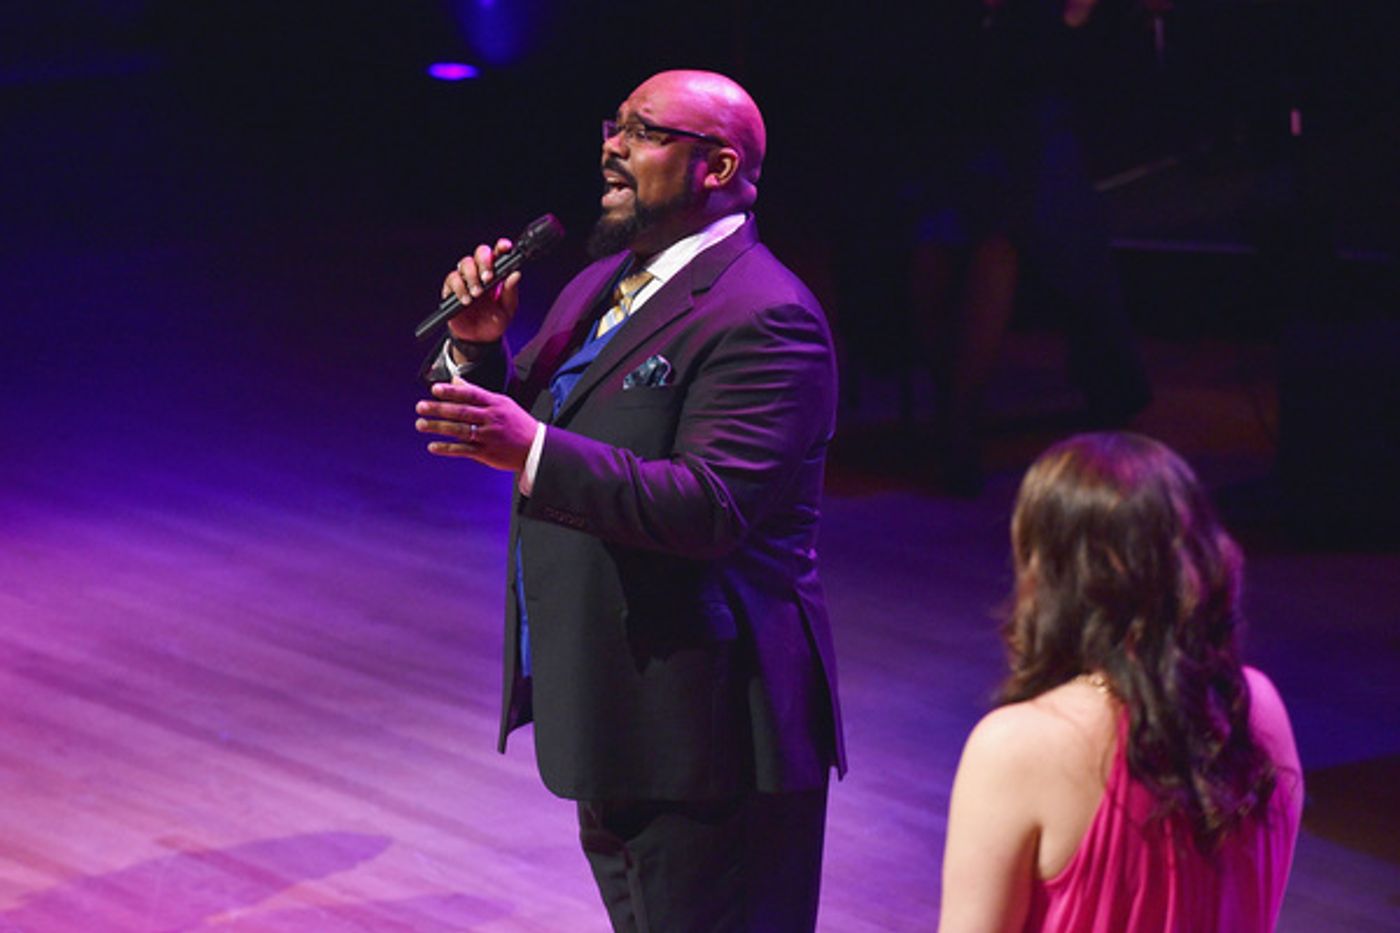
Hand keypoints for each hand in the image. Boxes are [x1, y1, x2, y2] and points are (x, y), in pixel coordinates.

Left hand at [415, 377, 537, 472]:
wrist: (536, 447)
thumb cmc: (516, 423)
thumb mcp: (501, 403)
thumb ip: (477, 392)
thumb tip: (455, 380)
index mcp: (495, 404)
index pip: (471, 394)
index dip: (452, 392)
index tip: (434, 389)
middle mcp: (492, 418)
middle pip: (462, 412)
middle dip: (439, 409)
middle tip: (420, 406)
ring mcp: (489, 436)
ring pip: (460, 430)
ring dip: (438, 427)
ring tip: (420, 424)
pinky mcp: (487, 453)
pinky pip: (464, 450)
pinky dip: (447, 448)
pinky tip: (433, 446)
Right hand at [441, 238, 521, 343]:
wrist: (479, 340)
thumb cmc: (494, 322)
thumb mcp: (508, 309)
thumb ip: (511, 291)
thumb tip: (516, 274)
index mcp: (496, 274)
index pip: (498, 254)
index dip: (501, 247)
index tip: (505, 247)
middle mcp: (480, 273)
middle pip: (479, 253)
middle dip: (484, 262)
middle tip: (488, 278)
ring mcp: (465, 280)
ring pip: (464, 263)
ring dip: (471, 277)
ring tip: (476, 294)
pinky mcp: (451, 289)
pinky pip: (451, 279)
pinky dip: (459, 288)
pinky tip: (466, 300)